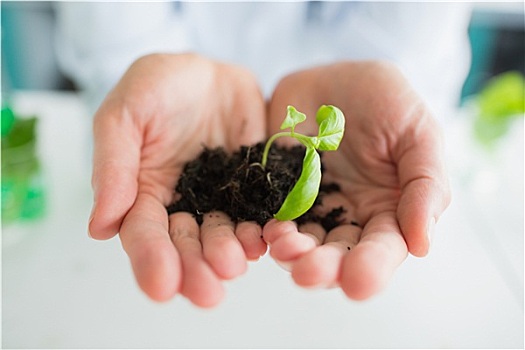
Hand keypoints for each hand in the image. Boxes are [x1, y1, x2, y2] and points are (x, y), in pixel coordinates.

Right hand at [88, 53, 266, 305]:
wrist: (207, 72)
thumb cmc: (158, 87)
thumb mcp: (125, 115)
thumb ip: (113, 166)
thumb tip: (99, 227)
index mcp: (145, 194)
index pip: (145, 234)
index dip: (152, 260)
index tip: (162, 286)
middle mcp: (184, 204)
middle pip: (187, 244)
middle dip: (195, 270)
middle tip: (207, 293)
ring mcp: (222, 198)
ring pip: (225, 234)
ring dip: (229, 255)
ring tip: (235, 267)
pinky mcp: (255, 186)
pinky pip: (261, 211)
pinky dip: (263, 228)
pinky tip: (265, 240)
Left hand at [264, 61, 450, 298]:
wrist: (334, 76)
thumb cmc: (385, 100)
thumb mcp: (417, 134)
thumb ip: (425, 185)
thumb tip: (422, 244)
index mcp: (387, 210)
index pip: (383, 248)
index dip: (372, 267)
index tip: (358, 283)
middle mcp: (347, 217)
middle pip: (338, 255)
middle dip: (324, 268)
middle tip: (309, 273)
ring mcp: (310, 207)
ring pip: (301, 243)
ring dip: (292, 254)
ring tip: (284, 248)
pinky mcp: (277, 193)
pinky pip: (270, 217)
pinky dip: (267, 229)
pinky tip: (266, 229)